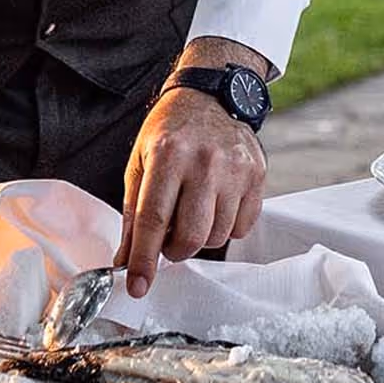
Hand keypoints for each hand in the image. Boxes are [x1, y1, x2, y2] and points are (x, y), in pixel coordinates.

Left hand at [115, 47, 268, 298]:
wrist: (210, 96)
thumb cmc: (170, 131)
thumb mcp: (140, 163)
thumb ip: (133, 214)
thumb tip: (126, 262)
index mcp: (167, 155)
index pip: (152, 219)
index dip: (143, 259)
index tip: (137, 286)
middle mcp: (204, 161)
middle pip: (191, 236)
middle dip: (174, 251)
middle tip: (168, 241)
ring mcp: (235, 168)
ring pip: (218, 236)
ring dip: (200, 239)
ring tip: (192, 215)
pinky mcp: (257, 174)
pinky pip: (242, 226)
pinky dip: (225, 228)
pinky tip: (215, 206)